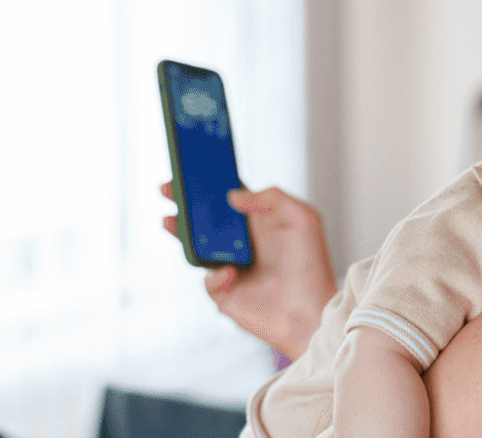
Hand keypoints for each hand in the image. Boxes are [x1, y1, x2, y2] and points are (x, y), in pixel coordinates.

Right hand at [161, 183, 338, 358]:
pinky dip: (214, 275)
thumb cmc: (312, 266)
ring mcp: (231, 267)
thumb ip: (273, 198)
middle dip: (185, 204)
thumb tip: (234, 196)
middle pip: (206, 220)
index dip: (211, 183)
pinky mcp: (225, 294)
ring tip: (171, 220)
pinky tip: (231, 273)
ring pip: (197, 248)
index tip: (192, 168)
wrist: (313, 313)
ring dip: (182, 233)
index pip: (230, 197)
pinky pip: (207, 280)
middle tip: (168, 188)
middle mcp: (243, 243)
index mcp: (260, 222)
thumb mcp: (303, 219)